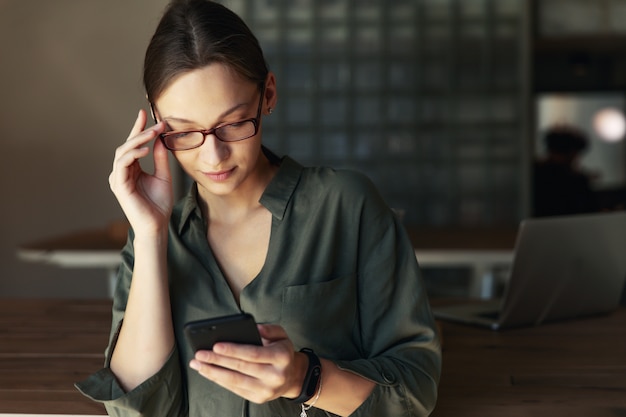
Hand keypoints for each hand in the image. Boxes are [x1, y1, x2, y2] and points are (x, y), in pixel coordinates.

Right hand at [109, 109, 172, 235]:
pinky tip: (146, 150)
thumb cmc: (159, 204)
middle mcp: (122, 172)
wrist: (157, 225)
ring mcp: (118, 178)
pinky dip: (133, 154)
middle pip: (126, 145)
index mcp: (131, 169)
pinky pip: (122, 164)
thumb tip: (160, 139)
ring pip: (122, 152)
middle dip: (140, 132)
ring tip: (153, 134)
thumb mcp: (163, 176)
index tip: (145, 113)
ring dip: (138, 141)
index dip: (138, 128)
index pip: (133, 145)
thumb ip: (160, 158)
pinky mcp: (119, 185)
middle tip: (156, 124)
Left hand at [189, 324, 305, 403]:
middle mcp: (275, 376)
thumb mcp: (282, 335)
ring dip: (213, 372)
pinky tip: (208, 372)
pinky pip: (235, 389)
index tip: (215, 345)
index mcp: (282, 357)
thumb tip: (255, 328)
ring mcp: (266, 390)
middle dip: (217, 360)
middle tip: (199, 354)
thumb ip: (269, 329)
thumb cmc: (282, 352)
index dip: (233, 350)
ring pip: (235, 381)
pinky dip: (219, 380)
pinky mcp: (258, 398)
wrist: (293, 377)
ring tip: (198, 364)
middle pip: (241, 367)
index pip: (253, 354)